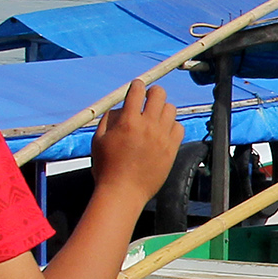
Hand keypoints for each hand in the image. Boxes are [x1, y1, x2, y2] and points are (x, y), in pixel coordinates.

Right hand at [88, 77, 183, 202]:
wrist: (123, 192)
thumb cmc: (107, 168)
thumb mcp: (99, 140)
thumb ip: (108, 119)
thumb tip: (119, 107)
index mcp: (128, 121)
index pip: (137, 91)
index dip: (137, 86)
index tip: (137, 87)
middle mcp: (147, 126)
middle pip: (159, 94)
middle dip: (153, 93)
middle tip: (149, 99)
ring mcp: (161, 137)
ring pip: (171, 109)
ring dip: (162, 109)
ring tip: (155, 117)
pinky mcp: (171, 149)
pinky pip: (179, 127)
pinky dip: (172, 126)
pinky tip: (163, 131)